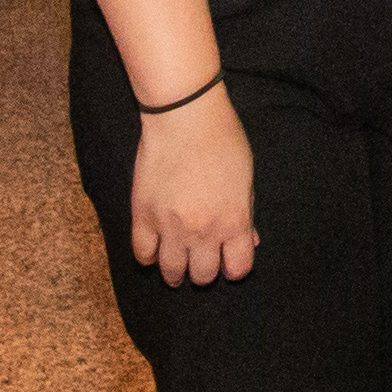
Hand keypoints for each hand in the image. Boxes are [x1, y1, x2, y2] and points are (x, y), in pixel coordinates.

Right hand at [130, 88, 261, 286]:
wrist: (184, 116)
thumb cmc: (223, 140)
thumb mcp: (246, 178)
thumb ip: (246, 214)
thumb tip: (249, 241)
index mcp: (234, 222)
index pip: (238, 269)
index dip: (234, 268)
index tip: (229, 263)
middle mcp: (203, 231)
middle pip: (203, 275)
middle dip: (204, 272)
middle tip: (200, 263)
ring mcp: (170, 226)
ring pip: (171, 271)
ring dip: (176, 274)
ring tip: (175, 270)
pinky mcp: (143, 215)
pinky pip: (142, 252)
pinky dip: (148, 258)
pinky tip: (153, 252)